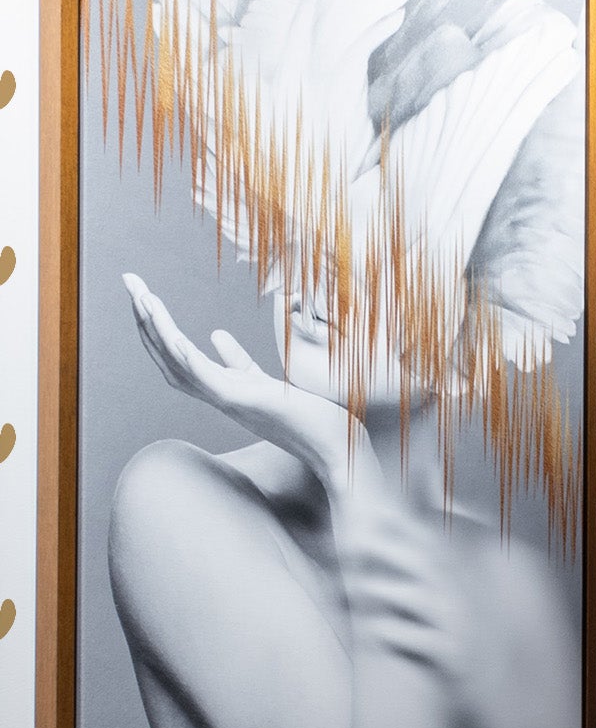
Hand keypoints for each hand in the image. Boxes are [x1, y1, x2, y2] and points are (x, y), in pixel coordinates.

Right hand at [122, 274, 367, 497]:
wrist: (334, 446)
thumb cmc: (304, 415)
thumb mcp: (263, 382)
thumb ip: (237, 361)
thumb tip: (216, 334)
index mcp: (219, 387)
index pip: (174, 355)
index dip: (155, 326)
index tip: (141, 294)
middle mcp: (217, 395)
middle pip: (167, 356)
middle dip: (145, 319)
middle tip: (129, 281)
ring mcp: (230, 400)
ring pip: (181, 365)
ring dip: (159, 332)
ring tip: (144, 299)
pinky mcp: (248, 403)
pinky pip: (210, 381)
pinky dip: (190, 360)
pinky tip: (175, 338)